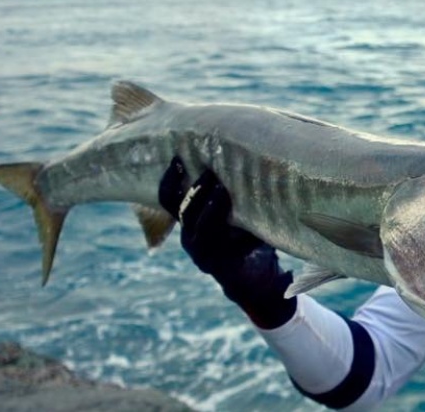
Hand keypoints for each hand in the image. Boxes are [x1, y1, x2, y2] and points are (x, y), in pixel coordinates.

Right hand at [159, 156, 296, 328]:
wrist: (255, 276)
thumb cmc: (245, 233)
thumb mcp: (232, 210)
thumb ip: (227, 189)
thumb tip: (235, 149)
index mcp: (187, 221)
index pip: (168, 199)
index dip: (170, 180)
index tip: (178, 159)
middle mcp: (190, 238)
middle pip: (185, 212)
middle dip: (196, 191)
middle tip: (210, 172)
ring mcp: (205, 256)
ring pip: (202, 230)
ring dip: (213, 210)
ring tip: (224, 192)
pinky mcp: (224, 268)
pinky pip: (230, 247)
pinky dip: (243, 234)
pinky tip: (254, 224)